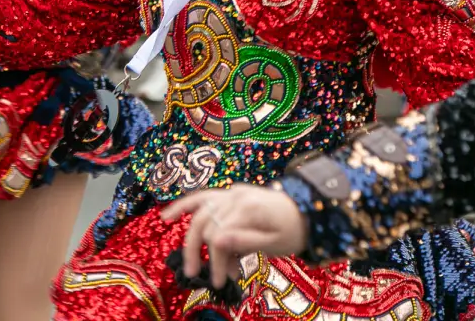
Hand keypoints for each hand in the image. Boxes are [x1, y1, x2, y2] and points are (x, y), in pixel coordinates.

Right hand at [161, 184, 306, 288]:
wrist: (307, 212)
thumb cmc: (293, 231)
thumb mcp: (274, 242)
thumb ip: (244, 241)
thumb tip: (215, 242)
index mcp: (247, 209)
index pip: (218, 236)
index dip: (216, 260)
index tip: (221, 281)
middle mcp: (234, 197)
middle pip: (204, 224)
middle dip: (198, 251)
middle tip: (197, 275)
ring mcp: (231, 193)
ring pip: (199, 211)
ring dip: (189, 235)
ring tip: (187, 260)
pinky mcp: (230, 194)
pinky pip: (203, 198)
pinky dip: (185, 206)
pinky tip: (167, 216)